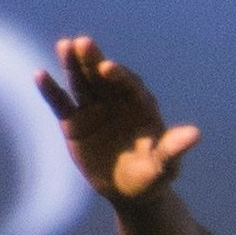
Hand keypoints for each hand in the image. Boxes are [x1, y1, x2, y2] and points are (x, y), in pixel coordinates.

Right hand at [36, 36, 198, 207]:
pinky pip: (62, 103)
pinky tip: (40, 74)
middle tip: (83, 42)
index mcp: (141, 106)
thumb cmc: (152, 176)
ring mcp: (94, 109)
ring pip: (82, 83)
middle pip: (103, 77)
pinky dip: (51, 90)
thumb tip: (195, 134)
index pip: (130, 85)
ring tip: (64, 45)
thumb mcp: (164, 165)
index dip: (120, 75)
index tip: (108, 68)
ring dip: (72, 65)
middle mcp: (117, 102)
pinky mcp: (74, 122)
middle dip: (93, 60)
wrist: (129, 192)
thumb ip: (173, 148)